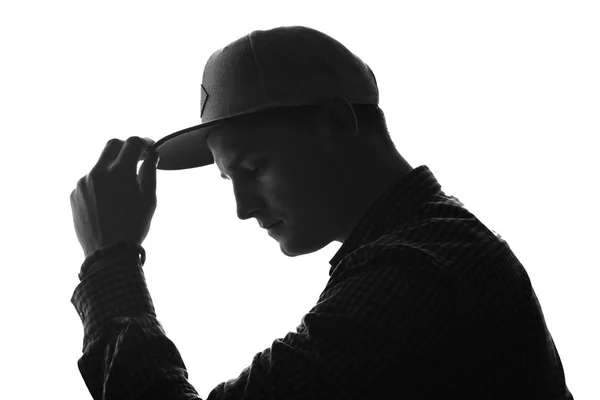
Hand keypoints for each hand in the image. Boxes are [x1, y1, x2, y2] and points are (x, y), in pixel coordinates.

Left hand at [70, 136, 158, 258]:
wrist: (108, 253)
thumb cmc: (134, 226)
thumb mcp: (149, 198)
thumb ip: (150, 171)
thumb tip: (151, 155)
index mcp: (119, 171)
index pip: (132, 143)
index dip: (144, 142)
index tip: (149, 148)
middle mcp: (97, 172)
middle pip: (112, 145)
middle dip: (126, 147)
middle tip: (137, 157)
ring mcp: (83, 183)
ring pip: (100, 165)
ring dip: (113, 169)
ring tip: (124, 189)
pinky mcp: (74, 194)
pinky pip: (90, 181)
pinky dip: (101, 184)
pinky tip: (110, 202)